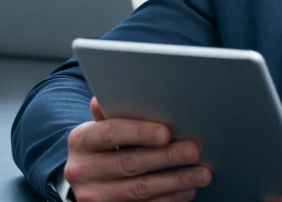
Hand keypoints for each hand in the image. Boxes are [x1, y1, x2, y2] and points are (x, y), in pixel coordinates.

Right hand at [64, 97, 211, 201]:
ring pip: (141, 190)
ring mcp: (94, 197)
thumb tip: (129, 90)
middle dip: (167, 156)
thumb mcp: (99, 128)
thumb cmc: (100, 148)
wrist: (85, 182)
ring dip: (176, 181)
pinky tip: (187, 190)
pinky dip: (169, 199)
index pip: (110, 133)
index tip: (166, 133)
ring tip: (201, 173)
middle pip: (130, 163)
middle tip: (194, 151)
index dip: (139, 132)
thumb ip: (113, 112)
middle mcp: (81, 170)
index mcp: (80, 141)